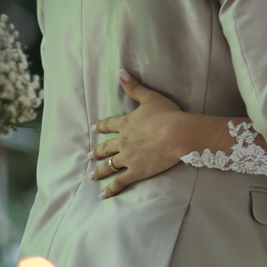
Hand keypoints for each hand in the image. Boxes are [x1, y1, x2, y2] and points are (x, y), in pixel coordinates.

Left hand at [90, 70, 190, 197]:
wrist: (176, 134)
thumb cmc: (167, 114)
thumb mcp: (150, 97)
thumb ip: (134, 87)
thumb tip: (121, 71)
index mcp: (126, 124)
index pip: (110, 125)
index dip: (101, 126)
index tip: (95, 128)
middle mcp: (123, 141)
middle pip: (106, 147)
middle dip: (97, 151)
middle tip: (90, 155)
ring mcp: (128, 158)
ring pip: (109, 165)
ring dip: (100, 170)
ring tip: (93, 175)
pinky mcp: (136, 171)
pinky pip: (119, 182)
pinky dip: (111, 189)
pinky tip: (104, 194)